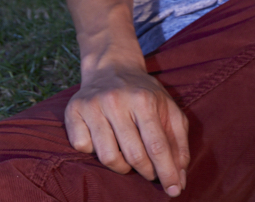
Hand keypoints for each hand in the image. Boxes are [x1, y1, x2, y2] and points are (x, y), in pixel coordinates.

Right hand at [65, 63, 189, 196]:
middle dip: (147, 172)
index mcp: (143, 99)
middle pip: (133, 155)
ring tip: (129, 160)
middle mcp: (116, 101)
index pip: (157, 145)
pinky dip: (95, 152)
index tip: (174, 191)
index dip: (167, 172)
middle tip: (151, 174)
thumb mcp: (168, 108)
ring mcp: (93, 106)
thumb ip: (178, 141)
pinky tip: (104, 139)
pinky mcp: (73, 111)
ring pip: (108, 157)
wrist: (112, 65)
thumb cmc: (143, 93)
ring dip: (122, 167)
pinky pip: (84, 148)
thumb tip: (180, 178)